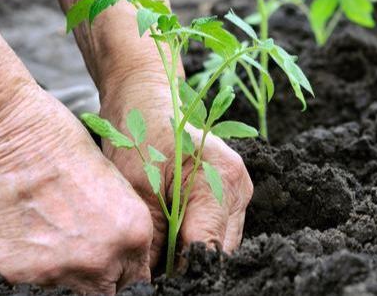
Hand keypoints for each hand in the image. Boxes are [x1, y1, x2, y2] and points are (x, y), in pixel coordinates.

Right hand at [0, 82, 152, 294]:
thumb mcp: (110, 180)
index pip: (136, 281)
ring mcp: (56, 273)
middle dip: (95, 282)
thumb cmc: (56, 140)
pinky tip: (16, 240)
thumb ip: (119, 225)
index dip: (121, 275)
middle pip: (105, 294)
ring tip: (43, 243)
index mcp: (133, 233)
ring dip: (58, 277)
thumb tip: (118, 253)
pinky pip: (22, 288)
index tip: (109, 270)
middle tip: (76, 256)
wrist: (0, 132)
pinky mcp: (13, 276)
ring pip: (64, 295)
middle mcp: (101, 260)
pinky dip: (21, 271)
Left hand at [99, 71, 253, 267]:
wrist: (145, 98)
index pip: (208, 249)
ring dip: (192, 254)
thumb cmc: (139, 133)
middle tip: (154, 272)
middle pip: (220, 251)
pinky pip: (217, 230)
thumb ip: (153, 239)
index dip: (182, 273)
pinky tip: (170, 239)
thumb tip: (152, 281)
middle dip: (188, 266)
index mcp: (222, 180)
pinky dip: (194, 240)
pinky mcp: (230, 193)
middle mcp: (239, 187)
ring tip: (159, 257)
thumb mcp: (137, 189)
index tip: (155, 281)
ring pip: (220, 245)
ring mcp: (239, 191)